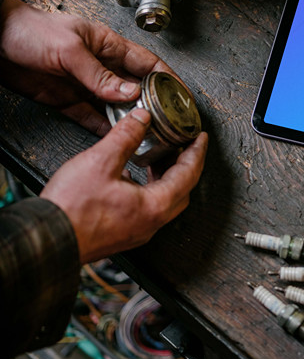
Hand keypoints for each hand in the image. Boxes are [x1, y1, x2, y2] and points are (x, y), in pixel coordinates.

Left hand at [0, 0, 168, 134]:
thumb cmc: (29, 30)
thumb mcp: (69, 49)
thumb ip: (99, 74)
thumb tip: (129, 92)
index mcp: (107, 45)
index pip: (147, 63)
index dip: (167, 78)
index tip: (181, 94)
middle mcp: (100, 66)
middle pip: (135, 87)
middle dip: (153, 103)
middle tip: (167, 121)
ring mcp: (84, 84)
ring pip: (116, 105)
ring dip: (129, 118)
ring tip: (145, 133)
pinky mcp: (67, 100)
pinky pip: (91, 116)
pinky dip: (104, 127)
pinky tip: (116, 136)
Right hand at [41, 107, 207, 261]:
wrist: (47, 240)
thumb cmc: (71, 210)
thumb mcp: (100, 162)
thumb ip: (125, 137)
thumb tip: (141, 118)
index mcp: (155, 206)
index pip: (189, 174)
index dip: (196, 152)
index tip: (200, 138)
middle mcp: (150, 223)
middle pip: (182, 190)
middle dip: (186, 165)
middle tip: (184, 145)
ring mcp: (136, 231)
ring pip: (164, 201)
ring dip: (166, 178)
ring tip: (159, 156)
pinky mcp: (122, 234)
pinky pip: (147, 209)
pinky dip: (149, 189)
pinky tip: (132, 176)